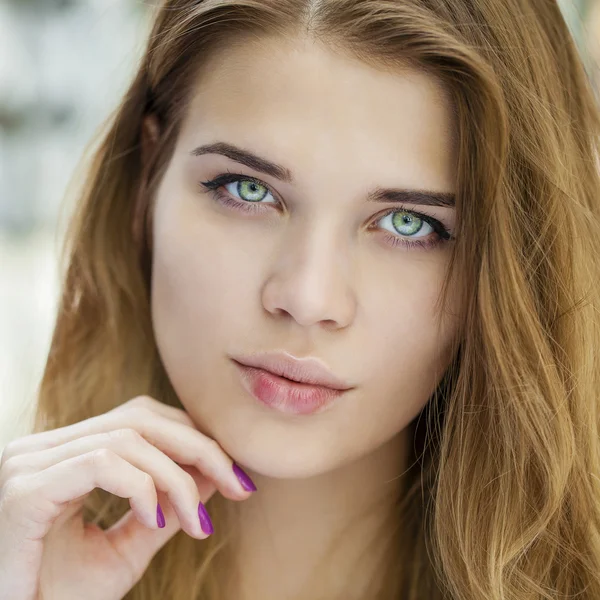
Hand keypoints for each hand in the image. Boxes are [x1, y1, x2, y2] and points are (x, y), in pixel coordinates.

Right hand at [0, 395, 255, 599]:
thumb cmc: (60, 598)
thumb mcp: (128, 547)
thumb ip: (166, 505)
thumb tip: (213, 470)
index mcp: (64, 454)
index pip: (140, 419)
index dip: (192, 437)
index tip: (234, 475)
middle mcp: (43, 448)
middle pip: (140, 418)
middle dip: (200, 449)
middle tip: (237, 485)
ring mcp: (29, 463)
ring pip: (128, 437)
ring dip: (177, 477)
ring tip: (196, 522)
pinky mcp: (25, 489)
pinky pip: (102, 462)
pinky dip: (141, 486)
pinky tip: (155, 519)